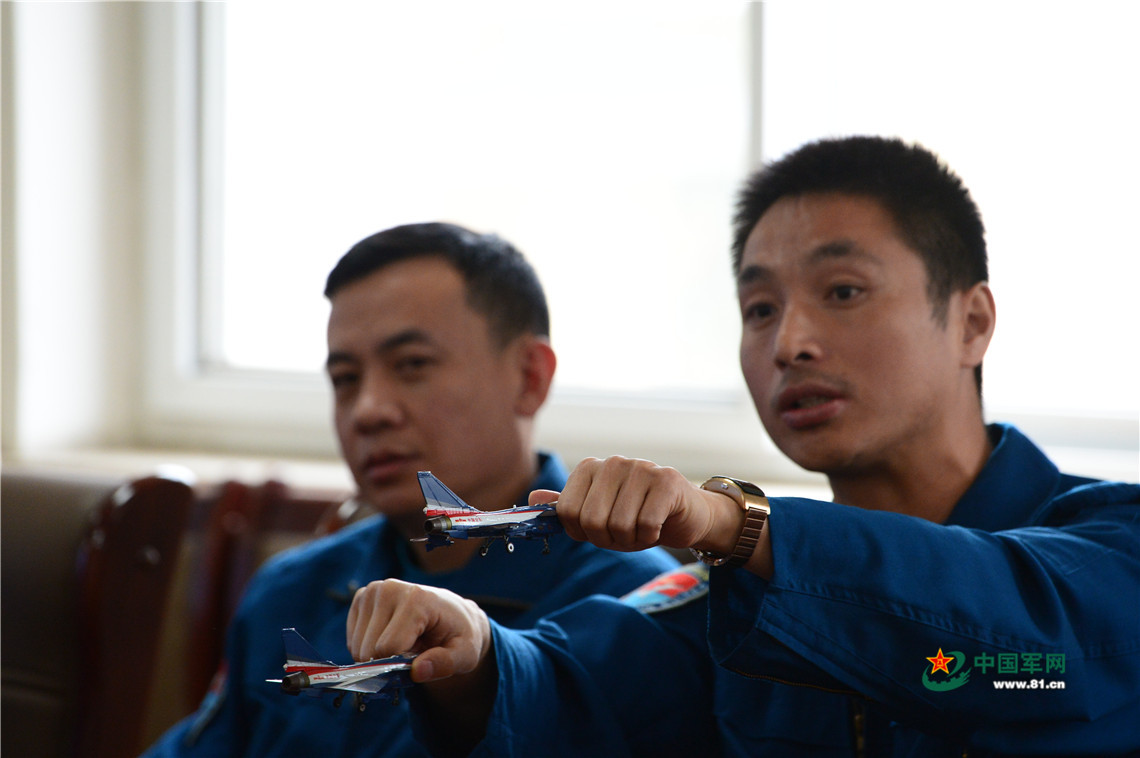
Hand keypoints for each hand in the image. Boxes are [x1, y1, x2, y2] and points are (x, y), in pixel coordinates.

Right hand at [347, 579, 490, 682]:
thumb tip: (418, 672)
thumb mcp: (466, 654)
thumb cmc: (459, 635)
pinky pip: (352, 640)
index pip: (388, 647)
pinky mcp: (361, 597)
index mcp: (417, 599)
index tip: (420, 660)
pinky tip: (388, 636)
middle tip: (412, 651)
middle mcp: (390, 589)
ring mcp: (373, 591)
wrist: (453, 614)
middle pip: (369, 649)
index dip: (401, 665)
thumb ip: (445, 664)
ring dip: (377, 655)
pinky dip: (367, 647)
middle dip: (388, 661)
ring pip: (357, 647)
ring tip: (403, 642)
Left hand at [532, 456, 743, 553]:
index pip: (567, 512)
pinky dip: (650, 537)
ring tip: (642, 529)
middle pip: (591, 520)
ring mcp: (641, 468)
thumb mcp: (597, 515)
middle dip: (607, 539)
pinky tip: (658, 526)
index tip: (598, 531)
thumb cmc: (636, 515)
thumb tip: (531, 498)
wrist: (685, 515)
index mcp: (590, 468)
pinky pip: (645, 526)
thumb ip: (566, 507)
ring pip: (618, 525)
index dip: (581, 533)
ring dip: (630, 540)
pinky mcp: (667, 480)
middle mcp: (613, 462)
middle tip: (624, 534)